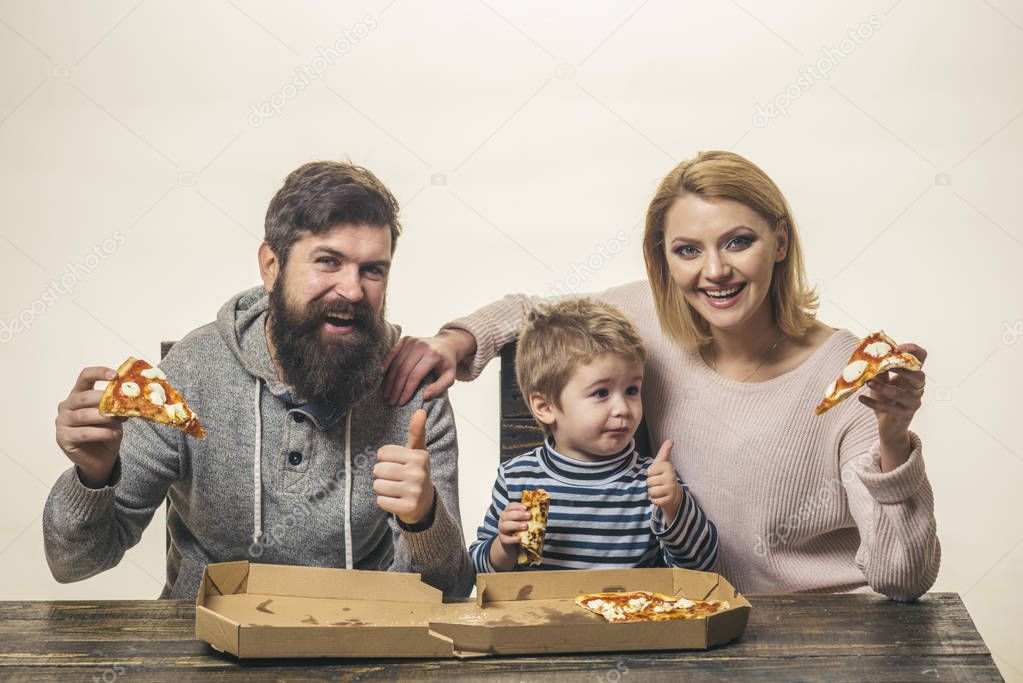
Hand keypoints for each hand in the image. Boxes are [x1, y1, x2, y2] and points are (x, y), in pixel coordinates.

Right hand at [55, 366, 124, 488]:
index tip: (116, 375)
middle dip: (104, 399)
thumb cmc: (106, 433)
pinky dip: (102, 433)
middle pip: (83, 397)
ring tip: (121, 420)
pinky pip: (84, 433)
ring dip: (105, 417)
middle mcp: (66, 406)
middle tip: (122, 404)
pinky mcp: (63, 438)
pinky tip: (114, 434)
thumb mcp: (114, 416)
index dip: (99, 373)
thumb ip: (117, 406)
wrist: (100, 459)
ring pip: (84, 415)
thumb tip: (133, 398)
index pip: (85, 377)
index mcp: (78, 395)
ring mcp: (62, 422)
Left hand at [373, 409, 434, 525]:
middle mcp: (418, 473)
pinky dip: (385, 502)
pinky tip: (396, 500)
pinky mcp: (408, 508)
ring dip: (382, 489)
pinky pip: (381, 501)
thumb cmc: (416, 473)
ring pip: (378, 486)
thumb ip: (417, 431)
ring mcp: (414, 492)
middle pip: (378, 470)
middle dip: (383, 475)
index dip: (385, 459)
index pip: (382, 453)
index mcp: (419, 457)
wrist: (425, 504)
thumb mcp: (418, 452)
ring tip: (395, 489)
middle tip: (396, 479)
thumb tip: (420, 410)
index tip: (397, 464)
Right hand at [380, 329, 475, 405]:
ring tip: (387, 393)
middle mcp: (421, 346)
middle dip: (396, 388)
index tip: (401, 402)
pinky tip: (382, 374)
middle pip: (404, 370)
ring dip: (390, 380)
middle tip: (391, 401)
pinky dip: (386, 363)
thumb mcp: (450, 377)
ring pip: (396, 363)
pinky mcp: (406, 339)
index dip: (407, 390)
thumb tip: (424, 396)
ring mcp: (412, 341)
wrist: (446, 344)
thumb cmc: (447, 363)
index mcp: (433, 355)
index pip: (415, 376)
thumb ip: (439, 388)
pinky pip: (392, 352)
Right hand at [489, 502, 529, 571]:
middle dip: (518, 515)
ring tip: (525, 526)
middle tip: (529, 516)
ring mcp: (502, 530)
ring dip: (515, 525)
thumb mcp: (524, 521)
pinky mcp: (503, 540)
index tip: (526, 507)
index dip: (517, 506)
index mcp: (508, 513)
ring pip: (504, 526)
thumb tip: (542, 512)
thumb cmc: (520, 530)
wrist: (512, 545)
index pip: (510, 506)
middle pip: (507, 515)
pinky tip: (519, 539)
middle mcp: (503, 520)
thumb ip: (529, 517)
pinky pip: (505, 539)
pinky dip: (511, 539)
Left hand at [646, 440, 681, 521]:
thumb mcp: (663, 464)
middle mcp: (671, 476)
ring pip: (651, 491)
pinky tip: (661, 497)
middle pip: (649, 482)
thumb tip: (670, 440)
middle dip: (651, 484)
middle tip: (659, 484)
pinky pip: (654, 500)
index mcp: (668, 466)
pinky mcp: (669, 500)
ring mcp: (671, 489)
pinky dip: (655, 500)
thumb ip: (664, 452)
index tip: (657, 475)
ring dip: (653, 493)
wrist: (675, 495)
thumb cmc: (664, 477)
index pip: (648, 472)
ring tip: (660, 490)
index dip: (650, 474)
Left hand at [858, 343, 927, 470]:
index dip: (913, 350)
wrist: (888, 424)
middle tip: (884, 364)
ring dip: (883, 387)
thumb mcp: (882, 380)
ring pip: (901, 394)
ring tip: (868, 382)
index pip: (921, 358)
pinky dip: (874, 403)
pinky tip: (861, 398)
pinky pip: (889, 409)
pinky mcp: (905, 415)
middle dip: (903, 369)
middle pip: (919, 375)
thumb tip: (871, 352)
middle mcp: (917, 388)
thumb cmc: (886, 398)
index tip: (898, 347)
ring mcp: (913, 402)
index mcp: (913, 374)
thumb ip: (880, 368)